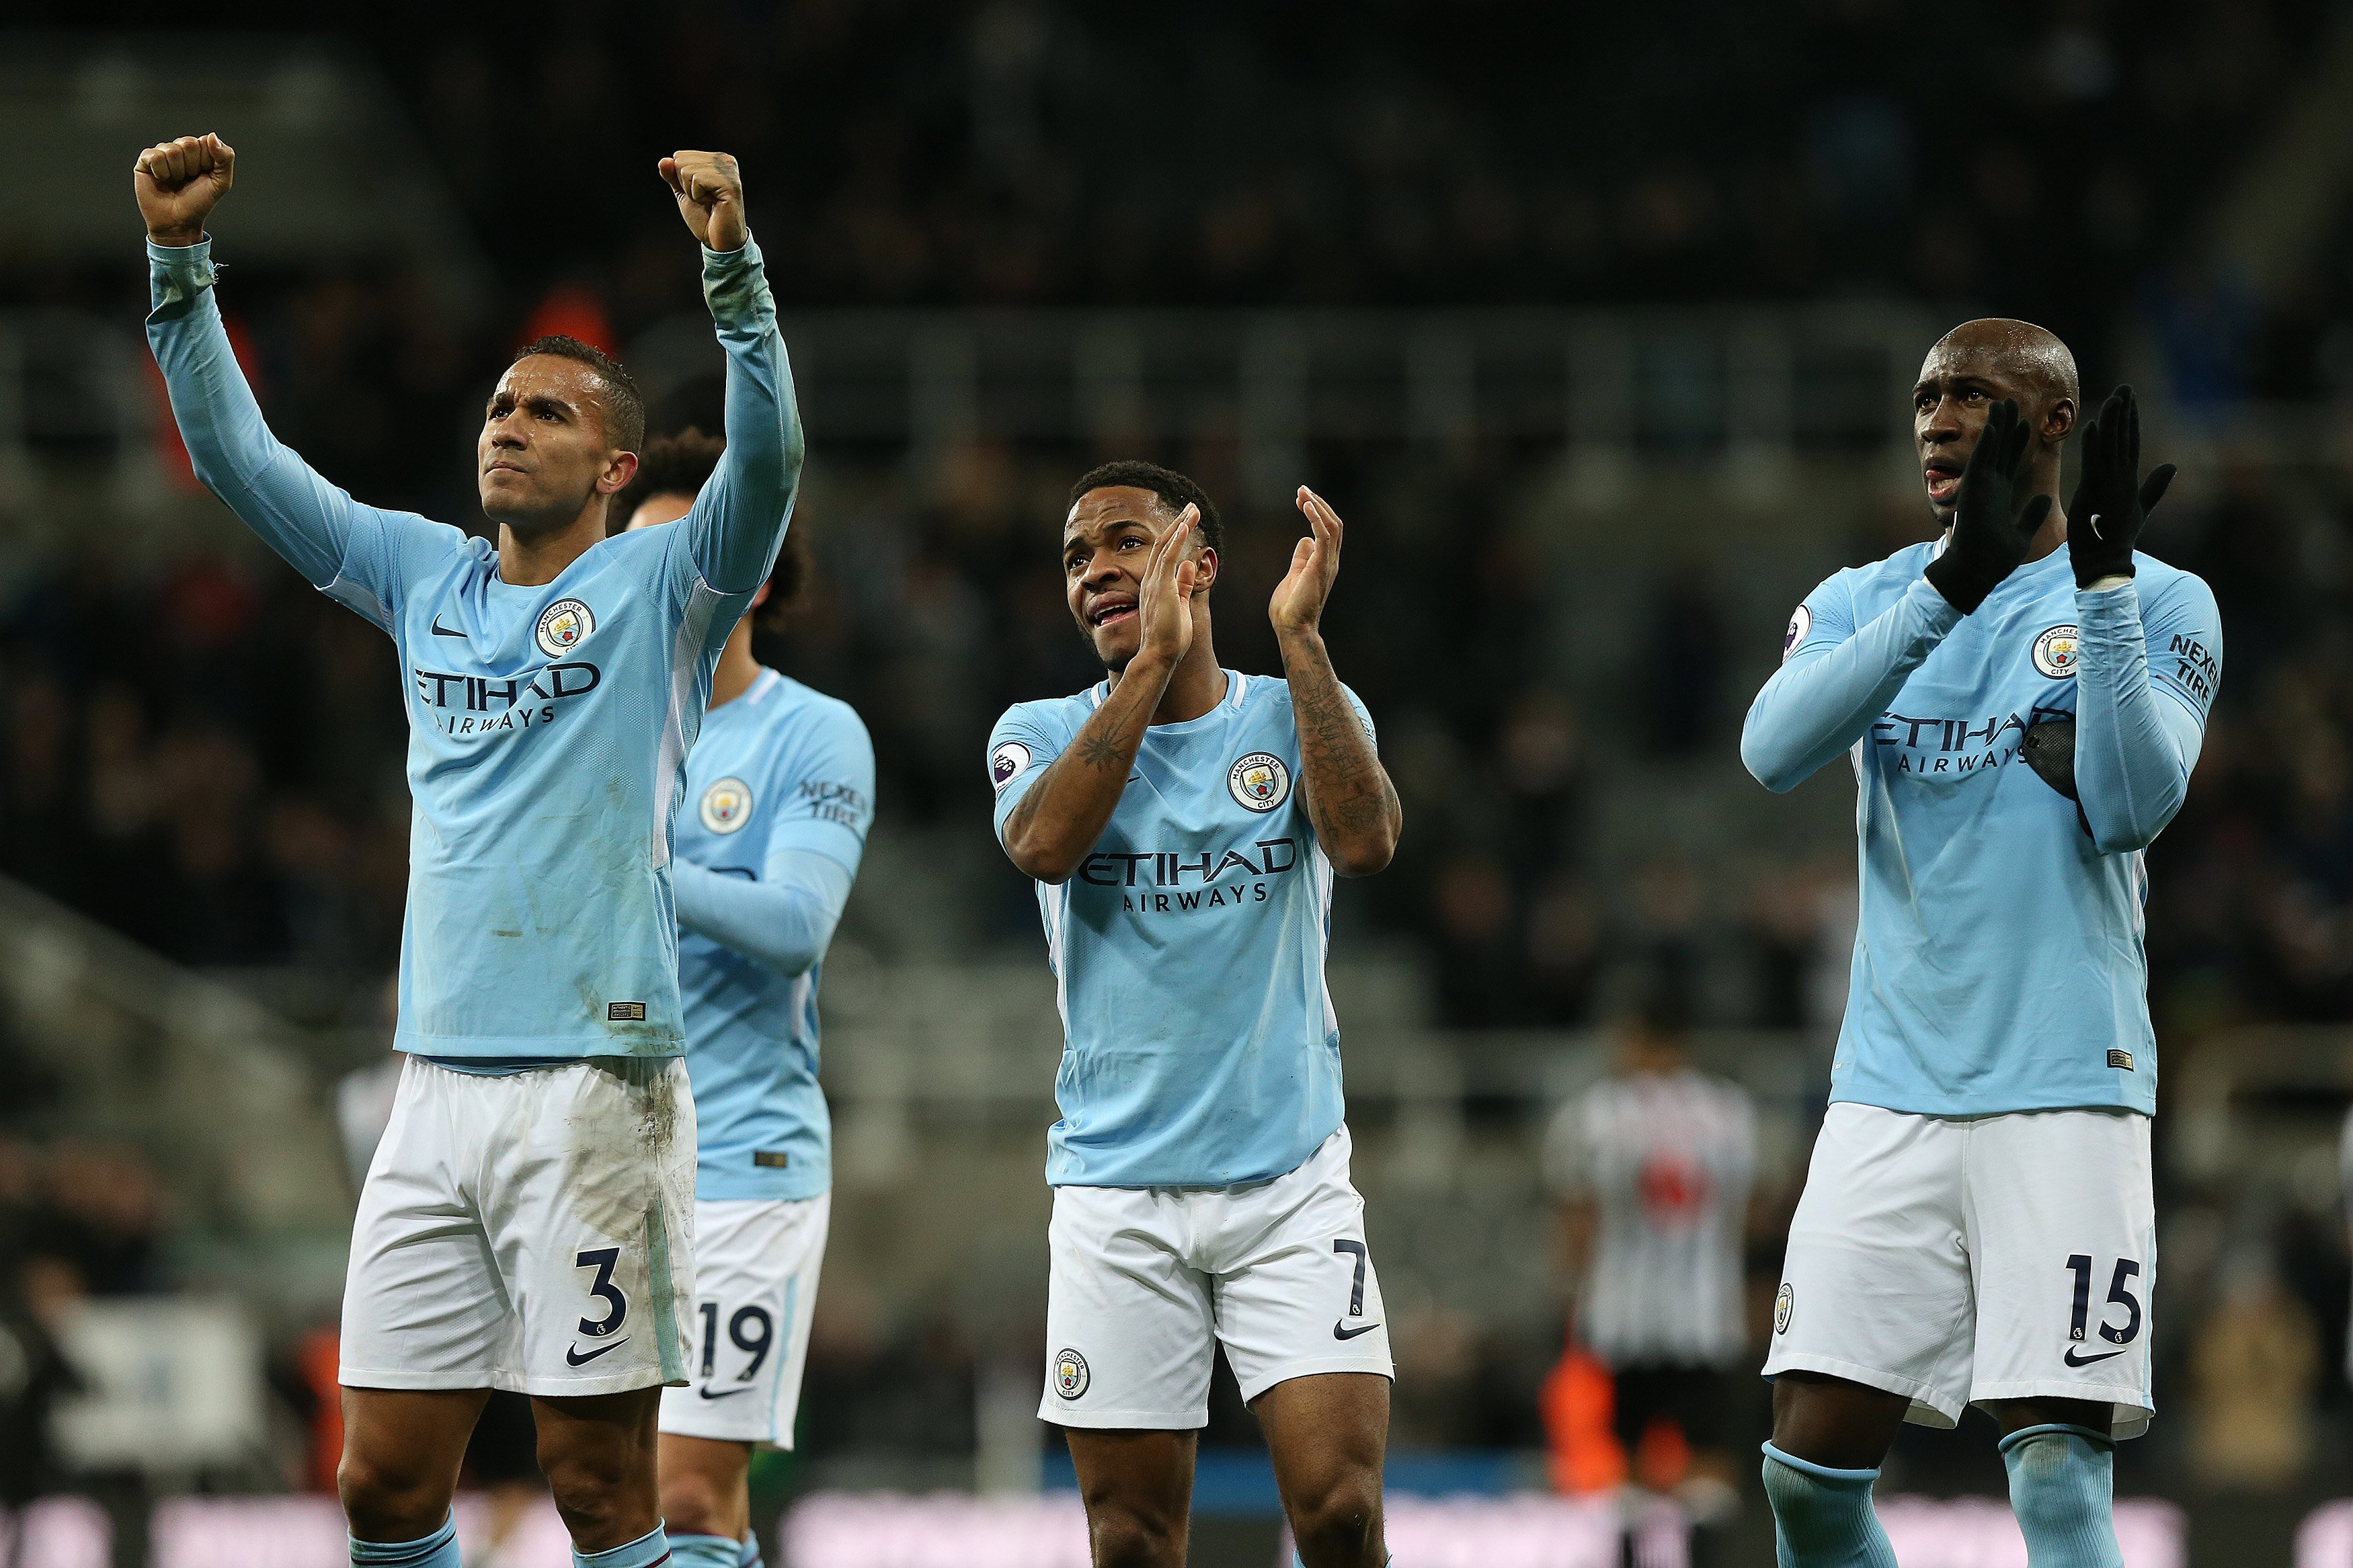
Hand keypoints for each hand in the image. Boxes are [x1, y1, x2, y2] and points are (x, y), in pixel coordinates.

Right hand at [134, 133, 235, 245]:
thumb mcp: (221, 183)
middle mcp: (179, 149)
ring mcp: (162, 153)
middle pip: (188, 143)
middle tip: (188, 180)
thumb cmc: (199, 203)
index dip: (206, 162)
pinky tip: (161, 180)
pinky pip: (155, 156)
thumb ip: (225, 158)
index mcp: (199, 152)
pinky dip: (161, 172)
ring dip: (176, 172)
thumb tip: (212, 135)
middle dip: (191, 166)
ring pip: (171, 150)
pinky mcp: (145, 160)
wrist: (178, 222)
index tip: (203, 176)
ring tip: (175, 182)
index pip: (204, 142)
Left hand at [660, 151, 747, 251]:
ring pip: (687, 170)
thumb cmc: (704, 217)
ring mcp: (728, 171)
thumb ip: (672, 176)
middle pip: (681, 161)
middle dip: (685, 184)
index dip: (681, 179)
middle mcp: (724, 160)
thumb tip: (664, 161)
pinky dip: (698, 196)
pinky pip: (698, 180)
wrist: (719, 240)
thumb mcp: (683, 192)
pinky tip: (713, 203)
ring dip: (692, 192)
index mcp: (715, 158)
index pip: (679, 156)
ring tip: (709, 202)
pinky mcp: (729, 184)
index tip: (699, 192)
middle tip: (704, 199)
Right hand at [1134, 505, 1200, 670]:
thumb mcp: (1180, 606)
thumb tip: (1189, 565)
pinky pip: (1167, 558)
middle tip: (1192, 507)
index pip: (1166, 553)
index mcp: (1156, 585)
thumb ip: (1183, 586)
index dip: (1177, 535)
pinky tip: (1185, 526)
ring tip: (1193, 510)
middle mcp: (1152, 580)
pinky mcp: (1161, 588)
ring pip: (1166, 546)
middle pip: (1165, 544)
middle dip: (1179, 523)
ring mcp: (1154, 583)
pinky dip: (1176, 541)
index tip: (1188, 521)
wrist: (1159, 656)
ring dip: (1180, 525)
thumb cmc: (1170, 638)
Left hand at [1271, 487, 1343, 635]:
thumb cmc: (1290, 607)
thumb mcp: (1294, 575)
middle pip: (1333, 523)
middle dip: (1318, 503)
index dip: (1318, 510)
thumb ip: (1301, 558)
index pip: (1329, 529)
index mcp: (1325, 562)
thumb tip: (1304, 540)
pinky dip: (1316, 518)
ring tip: (1303, 493)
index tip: (1301, 498)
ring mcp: (1327, 563)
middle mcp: (1330, 560)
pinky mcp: (1320, 566)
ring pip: (1332, 526)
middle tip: (1301, 490)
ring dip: (1318, 506)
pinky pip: (1323, 536)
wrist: (1292, 628)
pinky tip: (1305, 506)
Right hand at [1922, 399, 2052, 613]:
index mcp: (1998, 496)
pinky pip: (1981, 460)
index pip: (2009, 462)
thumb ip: (2032, 515)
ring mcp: (1980, 487)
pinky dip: (1988, 441)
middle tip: (2010, 402)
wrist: (1976, 573)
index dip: (2017, 442)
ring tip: (2002, 403)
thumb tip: (2045, 498)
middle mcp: (1988, 487)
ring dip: (1996, 426)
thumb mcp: (2022, 533)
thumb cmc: (1994, 560)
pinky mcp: (1973, 490)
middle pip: (1999, 449)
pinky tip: (1996, 423)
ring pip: (1989, 449)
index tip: (2025, 423)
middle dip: (2006, 426)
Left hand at [2066, 385, 2175, 587]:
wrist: (2107, 562)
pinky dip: (2092, 446)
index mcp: (2129, 479)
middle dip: (2125, 412)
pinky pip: (2093, 465)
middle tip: (2125, 387)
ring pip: (2111, 446)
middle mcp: (2122, 478)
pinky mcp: (2094, 493)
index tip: (2129, 397)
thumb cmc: (2118, 538)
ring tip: (2113, 397)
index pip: (2132, 442)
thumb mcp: (2141, 508)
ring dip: (2112, 422)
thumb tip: (2174, 466)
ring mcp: (2109, 485)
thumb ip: (2156, 486)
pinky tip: (2091, 426)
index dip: (2131, 419)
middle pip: (2125, 438)